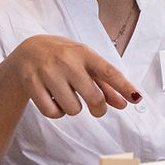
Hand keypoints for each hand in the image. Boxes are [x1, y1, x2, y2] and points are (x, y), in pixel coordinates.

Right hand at [7, 35, 142, 118]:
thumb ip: (105, 83)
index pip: (108, 71)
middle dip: (98, 108)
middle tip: (96, 107)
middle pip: (93, 97)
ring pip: (73, 109)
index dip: (123, 86)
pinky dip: (57, 113)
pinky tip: (54, 101)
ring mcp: (47, 72)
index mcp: (83, 53)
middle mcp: (66, 61)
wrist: (28, 51)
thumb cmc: (64, 58)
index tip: (136, 98)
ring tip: (67, 96)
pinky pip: (52, 112)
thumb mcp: (85, 63)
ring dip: (74, 108)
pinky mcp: (31, 83)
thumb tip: (126, 102)